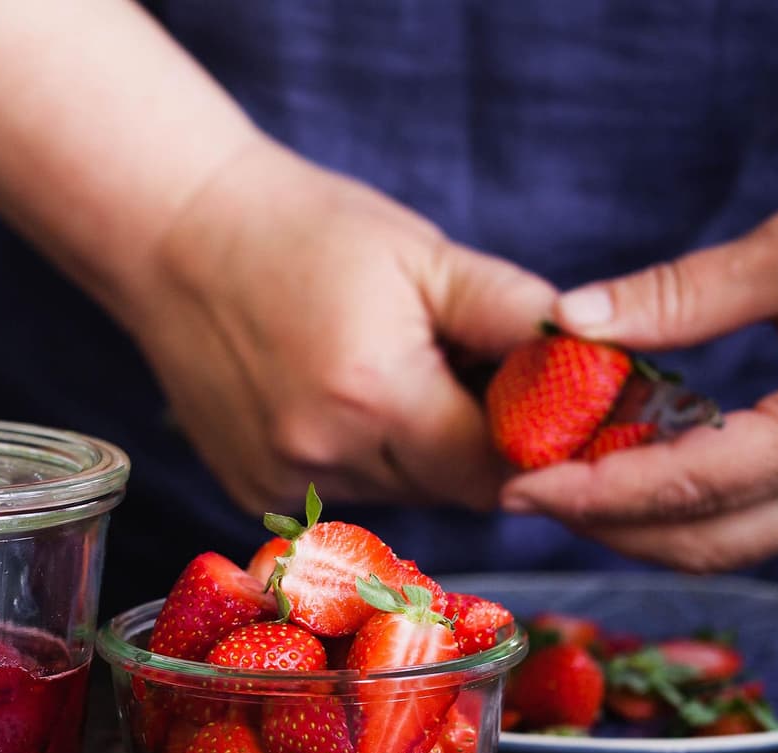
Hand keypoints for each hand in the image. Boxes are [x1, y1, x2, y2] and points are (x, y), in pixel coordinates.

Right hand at [122, 140, 555, 514]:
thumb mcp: (426, 256)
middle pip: (452, 490)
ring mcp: (279, 481)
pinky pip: (339, 495)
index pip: (500, 466)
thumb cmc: (305, 232)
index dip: (533, 439)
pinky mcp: (250, 490)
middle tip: (461, 372)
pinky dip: (357, 459)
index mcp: (378, 393)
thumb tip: (602, 364)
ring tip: (389, 374)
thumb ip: (515, 315)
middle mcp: (324, 455)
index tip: (543, 404)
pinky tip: (332, 398)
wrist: (175, 236)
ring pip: (398, 495)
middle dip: (476, 443)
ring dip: (416, 452)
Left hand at [501, 157, 777, 571]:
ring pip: (729, 543)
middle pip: (701, 544)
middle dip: (603, 524)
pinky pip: (759, 516)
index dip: (590, 494)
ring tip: (565, 477)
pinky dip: (687, 503)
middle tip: (523, 489)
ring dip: (642, 521)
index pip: (686, 489)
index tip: (516, 487)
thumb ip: (676, 297)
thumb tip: (567, 319)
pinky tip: (633, 462)